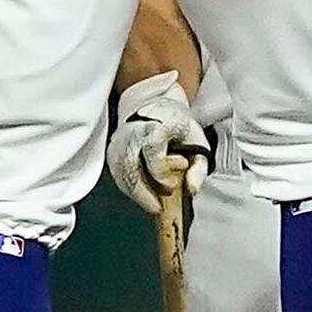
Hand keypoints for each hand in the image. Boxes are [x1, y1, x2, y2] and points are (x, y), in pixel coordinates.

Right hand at [105, 70, 211, 215]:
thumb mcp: (197, 141)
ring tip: (151, 205)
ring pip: (121, 172)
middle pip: (130, 166)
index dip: (162, 174)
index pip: (152, 154)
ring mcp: (120, 141)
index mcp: (156, 127)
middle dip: (143, 192)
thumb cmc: (178, 125)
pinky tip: (141, 196)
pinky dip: (128, 188)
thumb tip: (191, 191)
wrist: (155, 103)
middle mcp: (133, 132)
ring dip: (135, 193)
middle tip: (157, 208)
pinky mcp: (113, 150)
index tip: (172, 185)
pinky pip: (117, 173)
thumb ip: (198, 169)